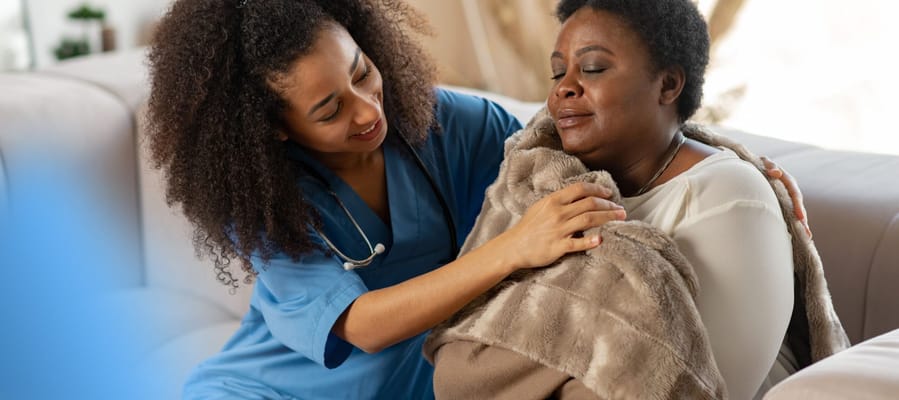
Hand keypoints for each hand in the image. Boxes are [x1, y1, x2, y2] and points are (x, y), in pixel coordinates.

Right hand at [496, 182, 626, 270]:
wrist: (513, 247)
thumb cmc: (528, 227)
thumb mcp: (540, 207)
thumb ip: (559, 201)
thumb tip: (580, 197)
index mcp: (553, 201)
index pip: (580, 189)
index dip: (598, 189)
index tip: (609, 194)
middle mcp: (557, 213)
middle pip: (589, 204)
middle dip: (609, 205)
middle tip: (621, 209)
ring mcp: (558, 230)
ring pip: (588, 220)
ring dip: (607, 218)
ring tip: (620, 219)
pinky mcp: (557, 247)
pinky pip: (577, 243)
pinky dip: (590, 241)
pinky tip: (601, 240)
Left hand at [761, 156, 811, 237]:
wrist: (756, 166)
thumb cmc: (760, 164)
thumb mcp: (764, 162)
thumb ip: (770, 165)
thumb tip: (776, 173)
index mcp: (787, 181)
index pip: (795, 195)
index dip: (798, 206)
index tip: (801, 217)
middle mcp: (790, 190)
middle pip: (798, 206)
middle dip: (803, 219)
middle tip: (807, 233)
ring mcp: (786, 197)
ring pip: (795, 211)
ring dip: (800, 224)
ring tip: (806, 237)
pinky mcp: (782, 202)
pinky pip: (788, 213)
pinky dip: (792, 222)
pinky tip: (797, 234)